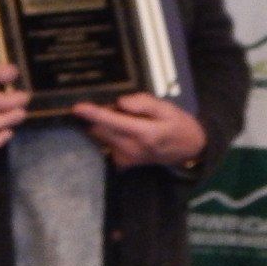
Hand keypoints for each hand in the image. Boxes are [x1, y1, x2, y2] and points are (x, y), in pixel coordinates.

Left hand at [70, 93, 206, 170]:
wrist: (189, 150)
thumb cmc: (178, 125)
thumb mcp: (167, 108)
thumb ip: (144, 103)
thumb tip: (121, 102)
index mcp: (144, 133)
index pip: (112, 121)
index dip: (93, 113)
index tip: (77, 108)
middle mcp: (132, 148)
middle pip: (101, 130)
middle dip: (99, 116)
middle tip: (116, 107)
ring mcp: (126, 158)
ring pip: (102, 137)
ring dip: (105, 125)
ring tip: (126, 120)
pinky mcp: (123, 163)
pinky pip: (107, 145)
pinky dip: (110, 135)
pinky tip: (126, 132)